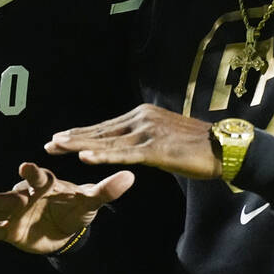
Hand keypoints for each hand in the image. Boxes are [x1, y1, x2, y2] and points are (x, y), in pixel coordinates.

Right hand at [0, 162, 134, 253]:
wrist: (66, 224)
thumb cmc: (77, 205)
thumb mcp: (92, 200)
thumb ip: (107, 189)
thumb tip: (131, 177)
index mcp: (46, 185)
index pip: (39, 177)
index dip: (32, 173)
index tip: (25, 166)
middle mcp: (26, 196)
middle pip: (11, 196)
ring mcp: (15, 213)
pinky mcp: (9, 231)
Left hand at [46, 103, 220, 179]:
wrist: (225, 149)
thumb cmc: (197, 148)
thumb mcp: (164, 139)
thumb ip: (143, 141)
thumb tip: (128, 147)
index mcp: (142, 115)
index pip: (105, 126)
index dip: (81, 133)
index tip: (59, 137)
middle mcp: (142, 119)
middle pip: (100, 130)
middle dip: (72, 137)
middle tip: (49, 142)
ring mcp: (148, 133)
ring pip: (107, 141)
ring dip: (79, 145)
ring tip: (57, 147)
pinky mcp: (156, 149)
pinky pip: (124, 154)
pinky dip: (103, 156)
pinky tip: (86, 158)